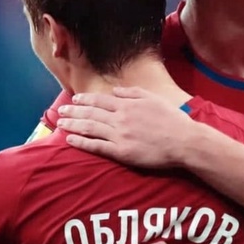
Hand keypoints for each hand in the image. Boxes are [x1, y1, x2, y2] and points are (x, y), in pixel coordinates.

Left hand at [57, 88, 192, 167]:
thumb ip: (132, 93)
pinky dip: (82, 142)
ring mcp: (119, 135)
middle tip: (60, 111)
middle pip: (90, 114)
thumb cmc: (172, 120)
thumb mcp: (153, 98)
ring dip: (73, 125)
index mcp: (127, 105)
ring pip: (90, 128)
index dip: (85, 100)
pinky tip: (70, 140)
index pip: (100, 101)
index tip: (74, 100)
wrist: (183, 141)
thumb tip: (115, 91)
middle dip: (73, 112)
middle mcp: (120, 118)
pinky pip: (97, 147)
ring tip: (60, 124)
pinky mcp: (122, 152)